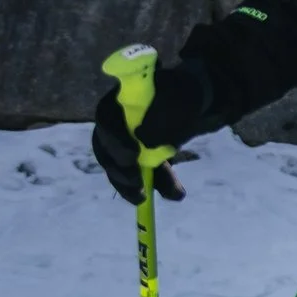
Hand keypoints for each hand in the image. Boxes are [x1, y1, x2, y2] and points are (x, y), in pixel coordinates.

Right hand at [91, 61, 210, 202]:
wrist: (189, 103)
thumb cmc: (180, 97)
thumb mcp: (176, 100)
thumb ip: (161, 116)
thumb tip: (145, 140)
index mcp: (117, 102)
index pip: (107, 121)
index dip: (116, 141)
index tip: (133, 156)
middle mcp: (111, 125)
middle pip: (107, 150)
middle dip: (120, 171)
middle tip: (138, 186)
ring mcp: (120, 143)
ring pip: (117, 168)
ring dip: (129, 186)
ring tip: (144, 199)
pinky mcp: (133, 159)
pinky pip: (133, 176)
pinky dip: (145, 187)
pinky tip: (162, 196)